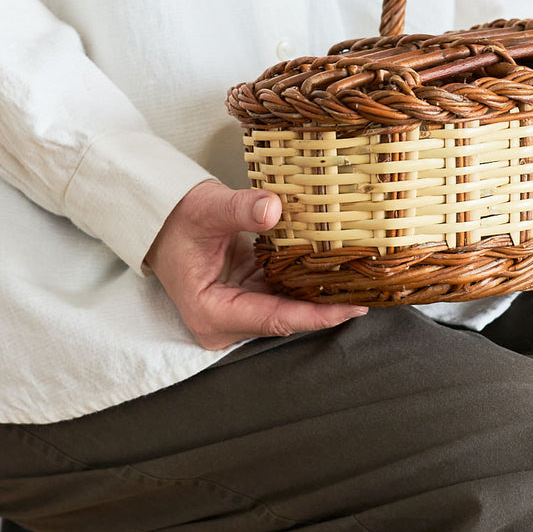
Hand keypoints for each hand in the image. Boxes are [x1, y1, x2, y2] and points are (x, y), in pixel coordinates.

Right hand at [145, 180, 366, 348]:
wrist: (162, 220)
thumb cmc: (177, 219)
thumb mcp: (206, 209)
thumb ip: (239, 209)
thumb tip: (273, 209)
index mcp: (212, 313)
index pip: (274, 320)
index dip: (316, 316)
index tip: (352, 308)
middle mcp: (227, 322)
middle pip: (287, 319)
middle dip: (327, 307)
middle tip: (371, 291)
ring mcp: (239, 311)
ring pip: (290, 308)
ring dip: (322, 296)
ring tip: (364, 282)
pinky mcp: (249, 297)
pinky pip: (286, 294)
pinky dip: (309, 283)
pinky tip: (339, 272)